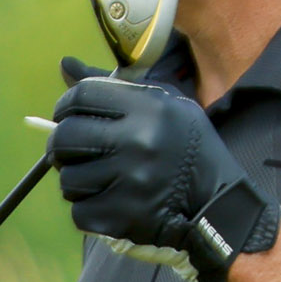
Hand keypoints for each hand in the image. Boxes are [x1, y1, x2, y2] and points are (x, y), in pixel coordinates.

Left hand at [48, 63, 276, 281]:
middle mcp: (139, 142)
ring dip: (77, 180)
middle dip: (63, 146)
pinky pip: (79, 211)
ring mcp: (130, 182)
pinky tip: (111, 202)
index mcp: (150, 108)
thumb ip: (112, 87)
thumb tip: (64, 65)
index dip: (66, 106)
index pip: (80, 96)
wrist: (218, 203)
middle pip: (65, 137)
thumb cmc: (185, 148)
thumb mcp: (164, 104)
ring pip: (68, 177)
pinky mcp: (123, 216)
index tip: (70, 116)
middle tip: (77, 152)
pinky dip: (89, 209)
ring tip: (102, 178)